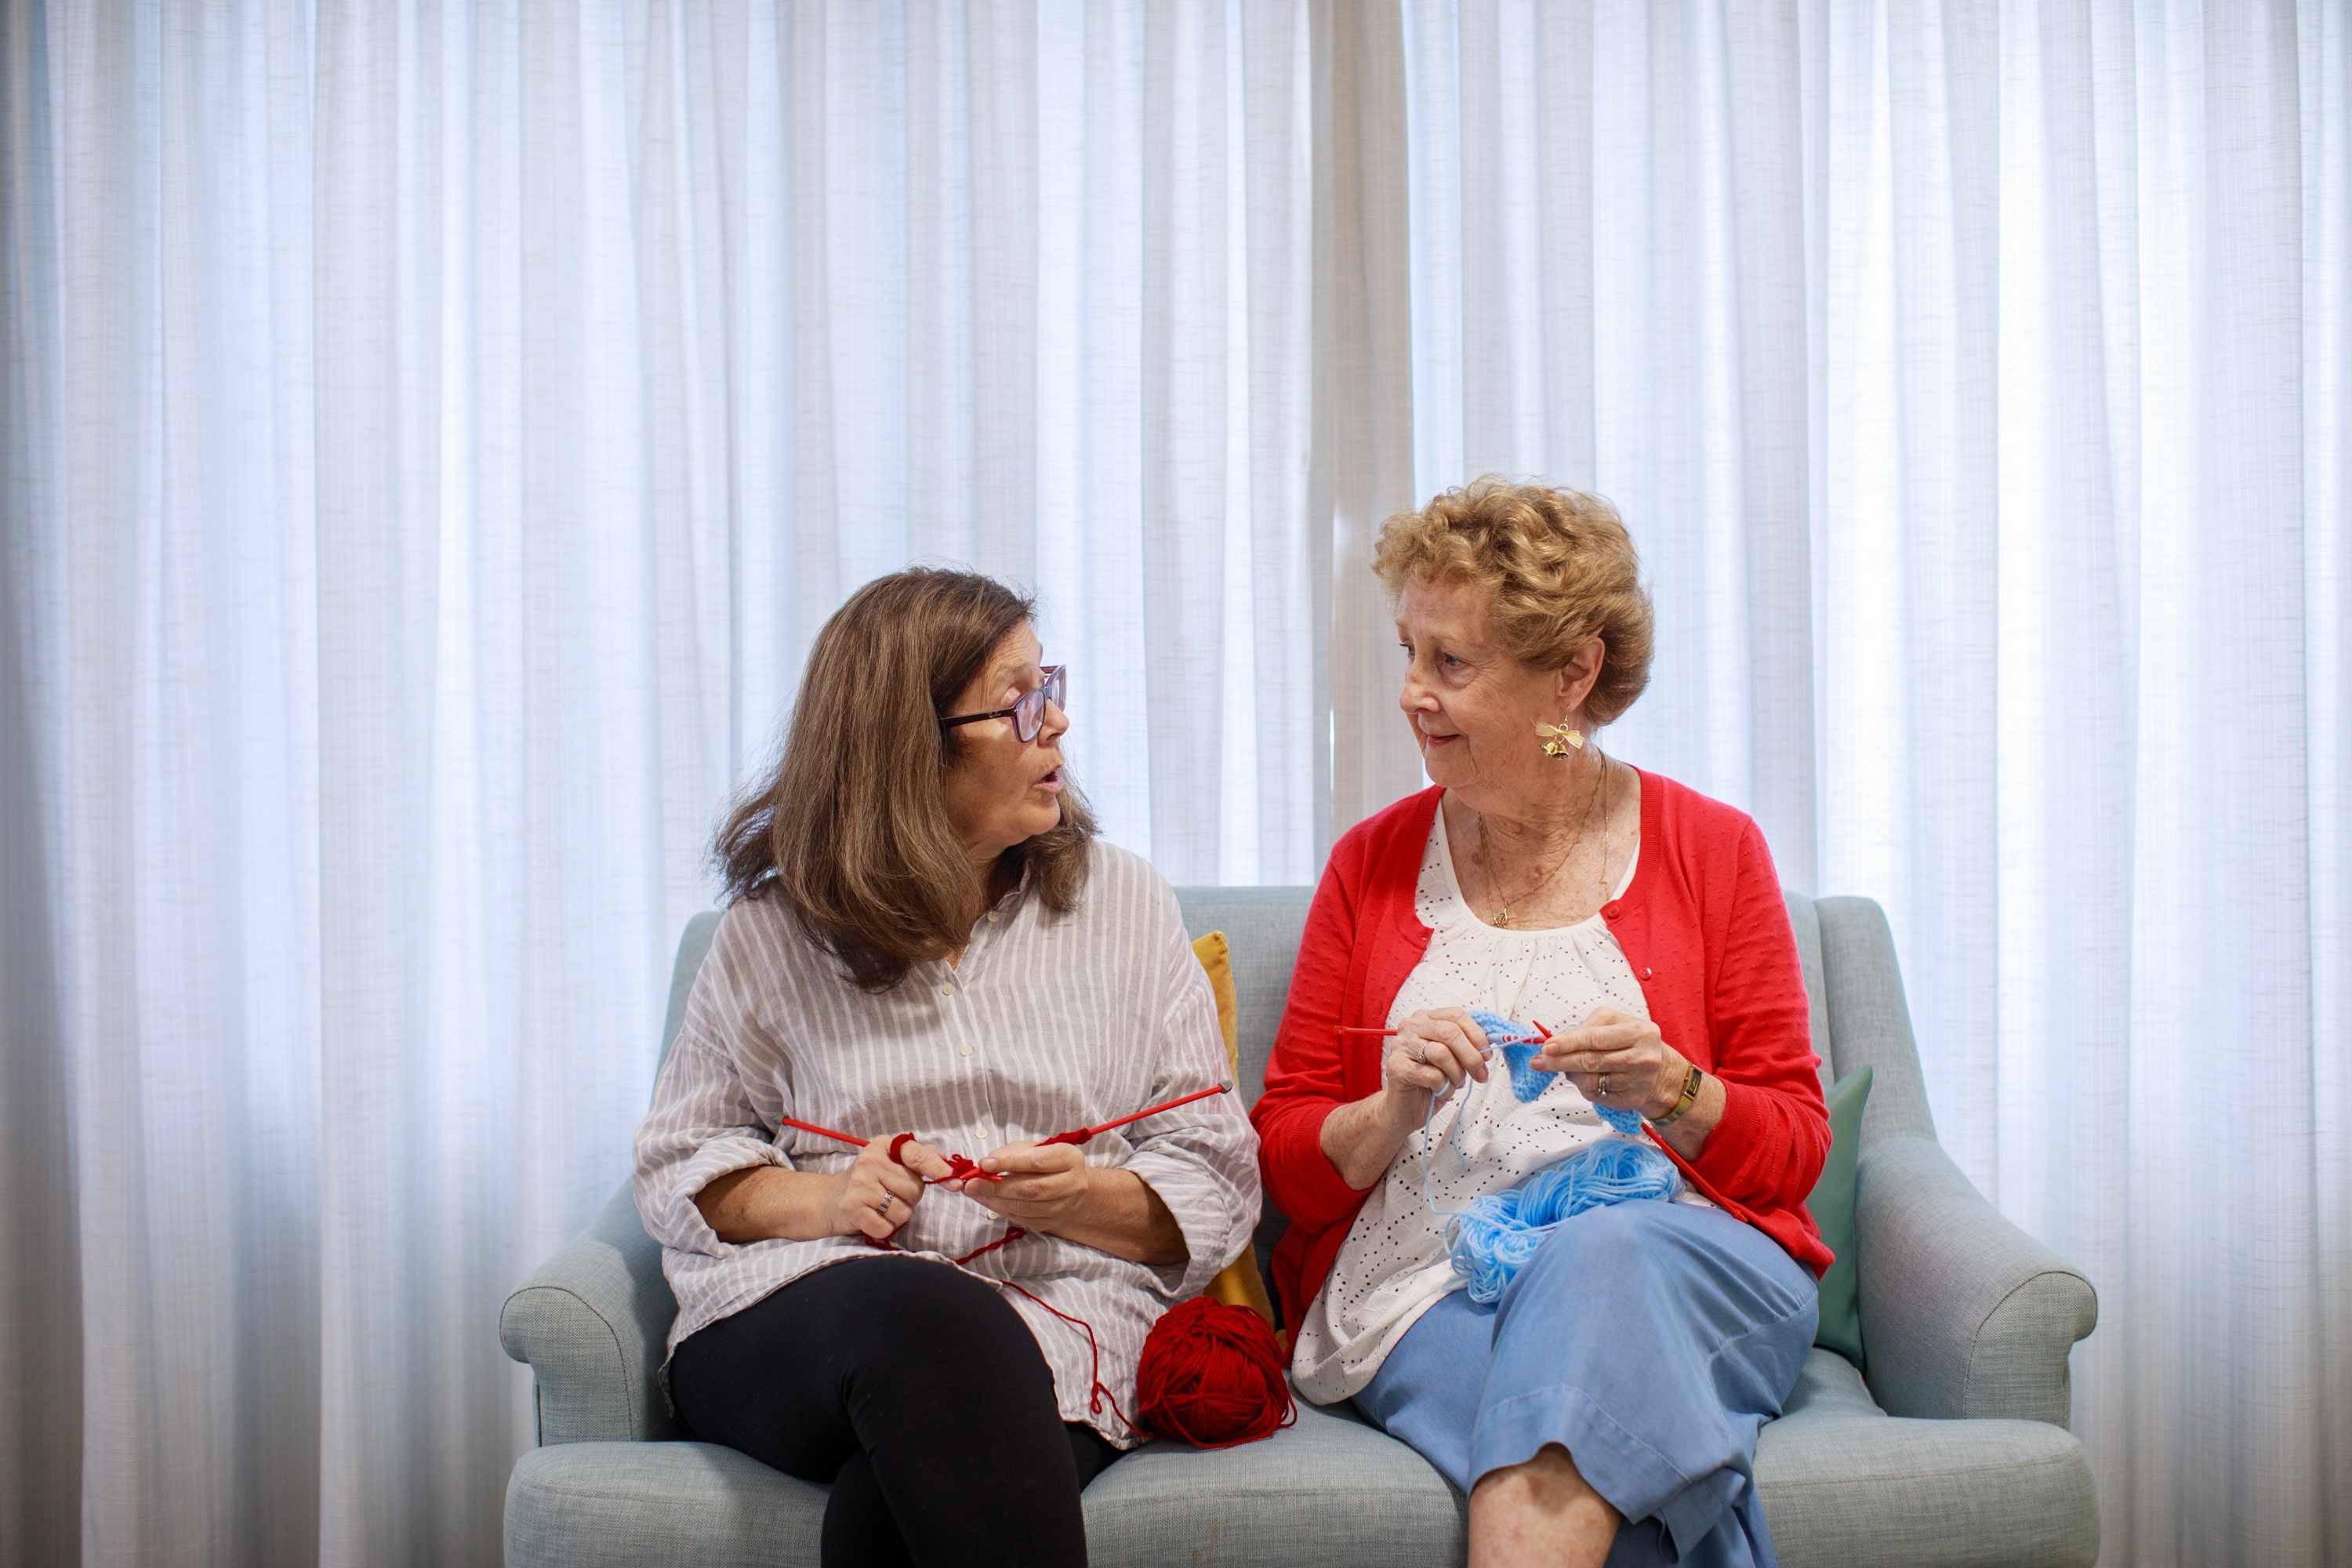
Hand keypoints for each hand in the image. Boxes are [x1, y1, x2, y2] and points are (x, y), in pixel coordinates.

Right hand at [827, 1135, 953, 1240]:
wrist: (826, 1201)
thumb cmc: (866, 1183)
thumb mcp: (889, 1162)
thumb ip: (919, 1157)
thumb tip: (947, 1161)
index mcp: (883, 1146)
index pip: (916, 1155)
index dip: (937, 1168)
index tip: (955, 1181)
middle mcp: (869, 1161)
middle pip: (914, 1189)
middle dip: (910, 1199)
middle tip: (890, 1196)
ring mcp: (859, 1185)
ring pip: (903, 1210)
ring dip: (897, 1216)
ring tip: (880, 1207)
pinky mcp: (853, 1208)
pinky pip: (887, 1226)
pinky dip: (884, 1228)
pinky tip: (871, 1218)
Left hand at [972, 1140, 1094, 1232]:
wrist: (1071, 1187)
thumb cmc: (1048, 1162)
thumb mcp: (1034, 1148)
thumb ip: (1012, 1153)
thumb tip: (986, 1165)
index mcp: (1068, 1158)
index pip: (1037, 1161)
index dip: (1010, 1163)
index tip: (985, 1164)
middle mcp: (1071, 1184)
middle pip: (1031, 1189)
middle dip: (996, 1187)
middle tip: (971, 1184)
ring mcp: (1061, 1207)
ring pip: (1024, 1207)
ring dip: (994, 1200)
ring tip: (974, 1192)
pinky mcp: (1049, 1222)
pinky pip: (1021, 1218)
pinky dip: (1000, 1209)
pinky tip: (987, 1201)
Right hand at [1378, 1007, 1492, 1125]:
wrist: (1405, 1107)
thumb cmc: (1430, 1081)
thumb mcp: (1452, 1059)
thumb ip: (1466, 1046)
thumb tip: (1487, 1048)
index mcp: (1426, 1018)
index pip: (1456, 1015)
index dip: (1476, 1034)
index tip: (1486, 1055)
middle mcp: (1411, 1026)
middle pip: (1449, 1032)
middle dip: (1471, 1056)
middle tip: (1480, 1074)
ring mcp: (1401, 1046)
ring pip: (1441, 1053)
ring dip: (1456, 1074)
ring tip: (1454, 1084)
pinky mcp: (1397, 1067)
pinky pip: (1432, 1075)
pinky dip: (1444, 1087)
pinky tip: (1439, 1090)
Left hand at [1531, 1008, 1689, 1120]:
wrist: (1662, 1072)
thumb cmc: (1632, 1042)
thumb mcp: (1617, 1023)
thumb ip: (1589, 1027)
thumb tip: (1557, 1041)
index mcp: (1639, 1032)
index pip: (1596, 1038)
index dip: (1568, 1043)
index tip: (1546, 1047)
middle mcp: (1642, 1058)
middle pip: (1591, 1062)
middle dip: (1559, 1062)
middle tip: (1538, 1062)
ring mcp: (1638, 1082)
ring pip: (1591, 1081)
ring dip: (1571, 1075)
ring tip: (1565, 1068)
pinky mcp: (1631, 1100)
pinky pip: (1597, 1096)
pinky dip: (1583, 1088)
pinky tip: (1584, 1079)